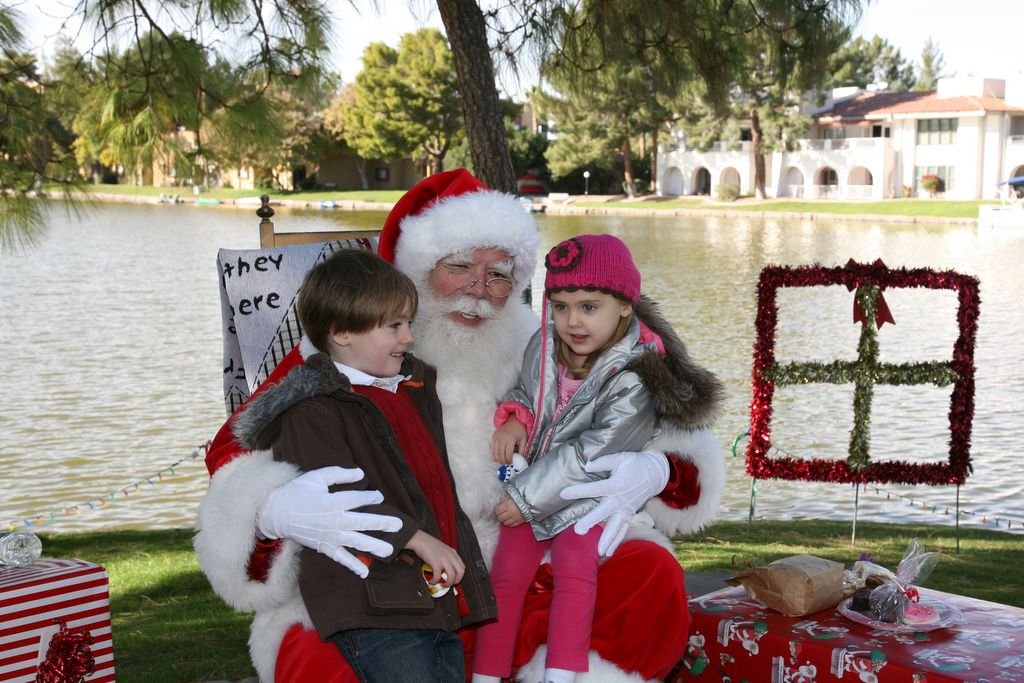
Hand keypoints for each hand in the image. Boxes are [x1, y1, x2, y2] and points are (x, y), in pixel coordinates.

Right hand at [258, 466, 401, 577]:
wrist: (275, 513)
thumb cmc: (297, 492)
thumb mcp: (316, 477)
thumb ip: (339, 474)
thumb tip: (361, 474)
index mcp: (332, 502)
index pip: (357, 500)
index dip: (370, 497)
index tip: (379, 496)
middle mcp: (333, 521)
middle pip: (362, 522)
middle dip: (382, 523)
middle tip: (399, 525)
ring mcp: (329, 536)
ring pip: (356, 542)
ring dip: (374, 546)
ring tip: (390, 550)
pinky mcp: (324, 547)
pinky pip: (341, 558)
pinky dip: (352, 565)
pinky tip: (365, 572)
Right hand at [406, 530, 463, 586]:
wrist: (421, 540)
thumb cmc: (429, 544)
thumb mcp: (444, 549)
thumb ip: (448, 557)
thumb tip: (447, 568)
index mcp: (453, 553)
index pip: (462, 566)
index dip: (460, 575)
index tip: (455, 579)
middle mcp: (450, 556)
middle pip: (460, 572)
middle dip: (456, 580)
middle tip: (451, 584)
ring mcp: (444, 560)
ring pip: (451, 576)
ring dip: (447, 583)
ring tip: (442, 585)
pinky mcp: (436, 563)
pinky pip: (438, 576)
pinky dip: (435, 581)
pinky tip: (432, 581)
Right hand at [491, 418, 527, 463]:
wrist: (513, 421)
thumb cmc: (519, 431)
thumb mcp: (524, 439)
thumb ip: (522, 449)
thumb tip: (519, 459)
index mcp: (511, 438)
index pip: (508, 453)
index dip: (509, 460)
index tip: (511, 463)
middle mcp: (502, 438)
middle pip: (500, 454)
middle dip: (503, 461)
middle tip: (506, 464)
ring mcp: (496, 437)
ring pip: (494, 452)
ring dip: (497, 459)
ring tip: (502, 462)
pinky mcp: (493, 437)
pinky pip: (491, 449)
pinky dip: (493, 455)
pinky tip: (497, 458)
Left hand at [494, 496, 524, 526]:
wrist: (530, 502)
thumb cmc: (520, 498)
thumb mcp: (511, 497)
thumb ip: (504, 503)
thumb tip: (498, 506)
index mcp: (508, 505)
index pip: (497, 511)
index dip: (497, 510)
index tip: (498, 509)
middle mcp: (511, 513)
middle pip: (500, 518)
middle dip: (499, 516)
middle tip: (501, 513)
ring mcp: (515, 518)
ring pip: (505, 523)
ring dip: (504, 520)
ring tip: (506, 517)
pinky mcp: (519, 522)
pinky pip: (512, 525)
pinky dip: (510, 523)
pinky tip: (511, 519)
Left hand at [559, 450, 669, 556]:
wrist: (656, 473)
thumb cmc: (635, 463)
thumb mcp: (619, 458)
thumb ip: (602, 462)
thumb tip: (586, 465)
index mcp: (616, 484)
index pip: (595, 489)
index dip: (579, 491)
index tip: (563, 493)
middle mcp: (621, 500)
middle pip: (603, 512)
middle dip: (591, 521)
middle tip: (578, 531)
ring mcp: (627, 510)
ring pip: (615, 527)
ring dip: (606, 539)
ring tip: (598, 552)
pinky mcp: (630, 515)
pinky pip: (623, 530)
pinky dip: (616, 542)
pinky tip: (607, 552)